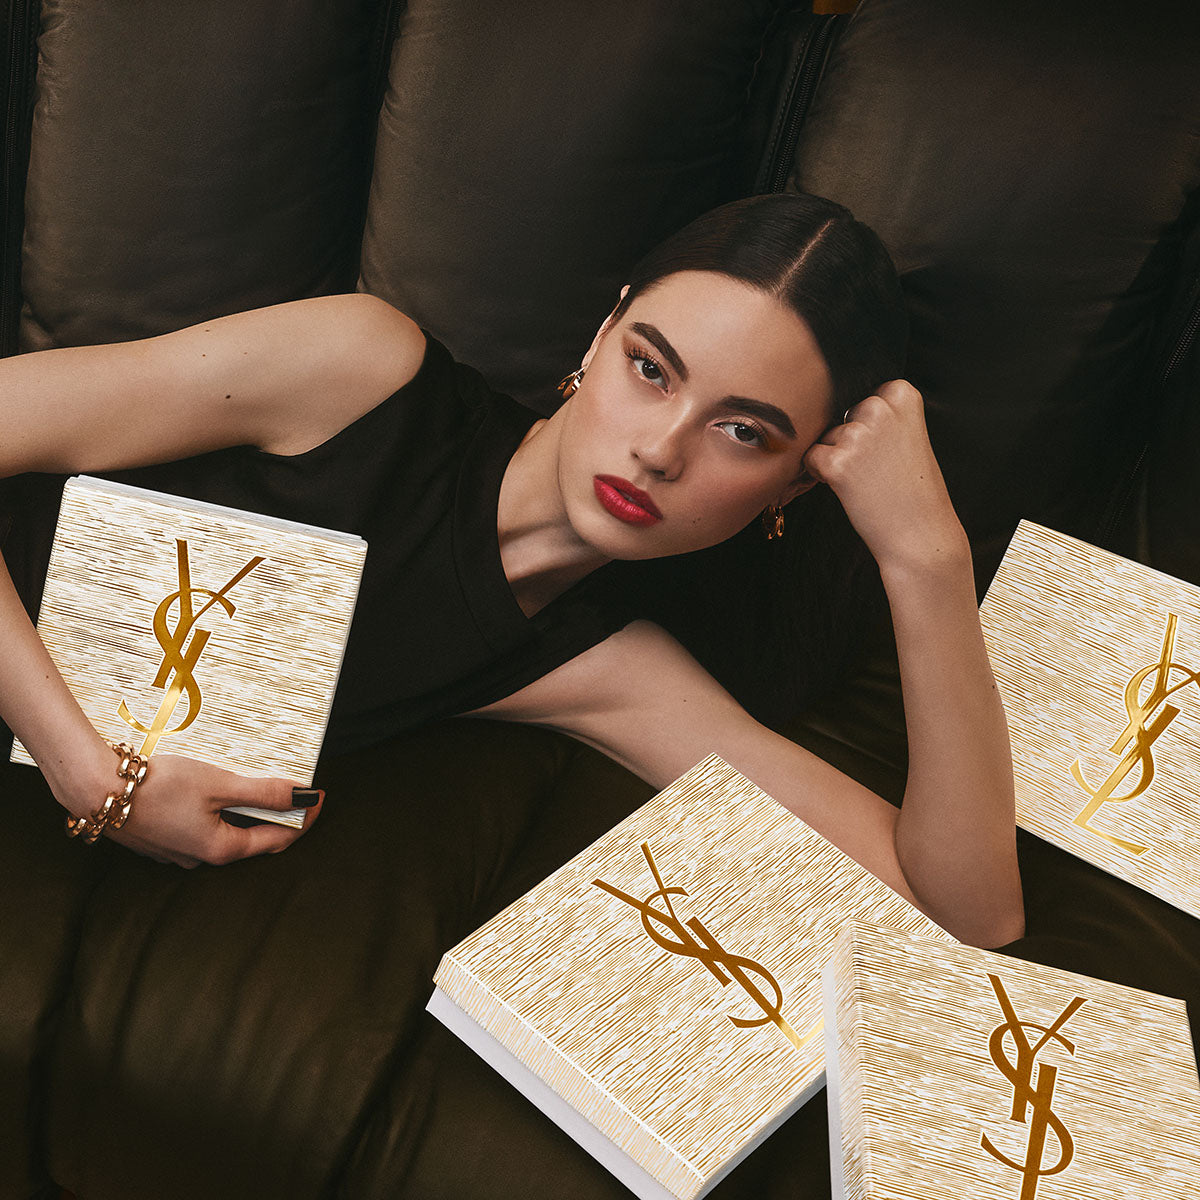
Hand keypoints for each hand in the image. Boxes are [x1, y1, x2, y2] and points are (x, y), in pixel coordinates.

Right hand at [70, 750, 321, 867]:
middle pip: (253, 838)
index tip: (320, 797)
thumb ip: (263, 791)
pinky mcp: (163, 840)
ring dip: (247, 812)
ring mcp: (179, 852)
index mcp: (220, 849)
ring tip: (261, 786)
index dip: (303, 818)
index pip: (276, 839)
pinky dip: (220, 812)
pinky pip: (203, 829)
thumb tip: (303, 796)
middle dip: (277, 815)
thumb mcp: (220, 784)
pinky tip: (219, 791)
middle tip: (297, 791)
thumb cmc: (158, 786)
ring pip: (226, 833)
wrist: (97, 788)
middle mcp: (200, 858)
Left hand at [801, 380, 967, 577]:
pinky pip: (811, 457)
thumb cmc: (913, 487)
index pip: (866, 394)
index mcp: (902, 394)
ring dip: (839, 457)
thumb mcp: (909, 433)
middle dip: (852, 439)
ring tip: (869, 480)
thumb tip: (828, 402)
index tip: (892, 447)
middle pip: (845, 414)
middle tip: (879, 468)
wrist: (921, 533)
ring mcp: (857, 435)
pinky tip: (850, 488)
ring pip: (828, 436)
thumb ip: (881, 412)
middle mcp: (879, 408)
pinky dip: (822, 473)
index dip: (871, 425)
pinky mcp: (836, 462)